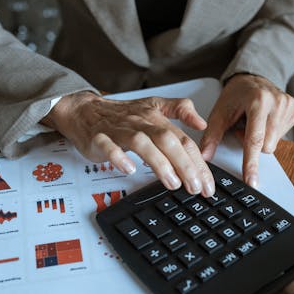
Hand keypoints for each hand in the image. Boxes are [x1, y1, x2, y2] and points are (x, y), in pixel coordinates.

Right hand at [41, 91, 214, 196]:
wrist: (85, 111)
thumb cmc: (122, 114)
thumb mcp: (155, 105)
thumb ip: (181, 110)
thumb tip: (202, 123)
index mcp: (156, 117)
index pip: (183, 140)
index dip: (198, 162)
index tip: (207, 183)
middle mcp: (140, 122)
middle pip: (167, 141)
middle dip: (185, 165)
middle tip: (196, 188)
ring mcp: (119, 130)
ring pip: (142, 143)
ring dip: (159, 163)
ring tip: (173, 183)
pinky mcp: (99, 138)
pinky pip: (108, 146)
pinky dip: (118, 157)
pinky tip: (129, 169)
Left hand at [200, 74, 293, 186]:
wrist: (252, 78)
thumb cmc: (236, 95)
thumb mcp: (220, 112)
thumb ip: (211, 136)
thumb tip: (204, 156)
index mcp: (258, 101)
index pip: (254, 140)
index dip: (250, 163)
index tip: (251, 180)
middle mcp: (278, 102)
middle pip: (266, 146)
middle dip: (252, 143)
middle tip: (244, 127)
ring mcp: (290, 105)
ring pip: (274, 143)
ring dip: (262, 138)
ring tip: (255, 122)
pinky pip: (284, 135)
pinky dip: (272, 132)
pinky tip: (266, 119)